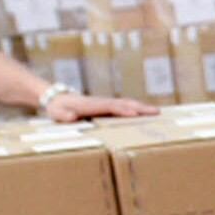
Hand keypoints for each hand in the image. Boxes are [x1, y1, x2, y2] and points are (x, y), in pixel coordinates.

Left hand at [43, 90, 157, 123]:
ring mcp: (105, 103)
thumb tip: (73, 116)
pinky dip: (136, 109)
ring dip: (142, 108)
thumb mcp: (58, 112)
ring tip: (157, 113)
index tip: (135, 114)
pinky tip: (145, 114)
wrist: (56, 97)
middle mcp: (102, 102)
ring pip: (126, 104)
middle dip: (140, 108)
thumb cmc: (57, 108)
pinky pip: (124, 107)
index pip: (111, 107)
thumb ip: (65, 115)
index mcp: (92, 105)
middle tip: (157, 112)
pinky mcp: (107, 106)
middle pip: (124, 103)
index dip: (123, 110)